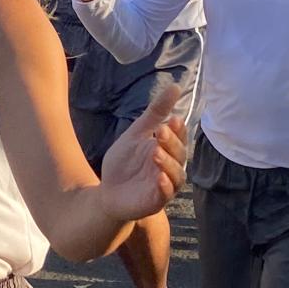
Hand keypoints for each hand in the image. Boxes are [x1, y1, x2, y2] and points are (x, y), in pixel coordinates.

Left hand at [99, 85, 187, 221]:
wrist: (108, 191)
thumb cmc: (124, 162)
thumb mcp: (136, 133)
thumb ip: (155, 113)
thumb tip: (176, 86)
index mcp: (168, 149)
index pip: (180, 137)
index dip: (178, 129)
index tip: (172, 118)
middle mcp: (171, 167)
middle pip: (180, 154)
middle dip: (172, 142)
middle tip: (161, 131)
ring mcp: (166, 185)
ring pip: (177, 174)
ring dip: (168, 163)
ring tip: (156, 152)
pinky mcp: (157, 201)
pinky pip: (166, 194)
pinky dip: (165, 186)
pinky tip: (159, 178)